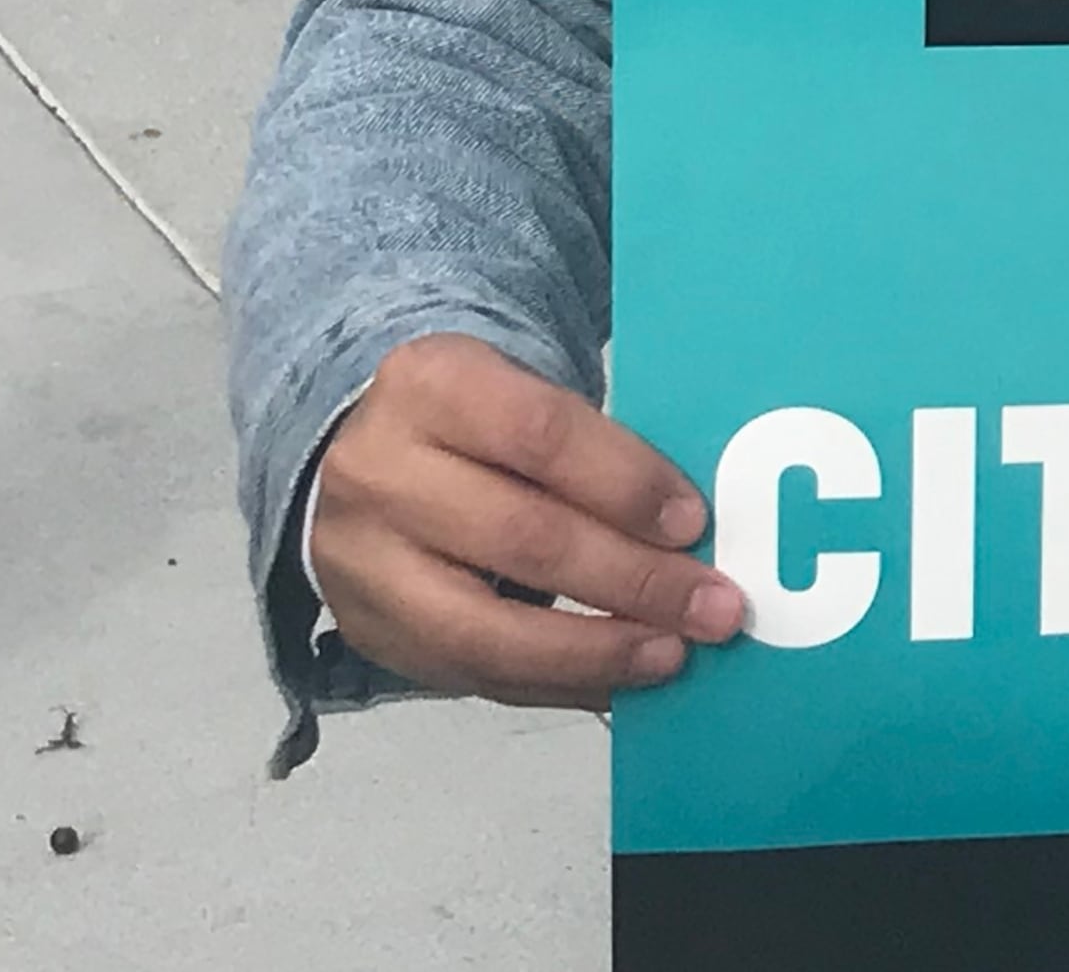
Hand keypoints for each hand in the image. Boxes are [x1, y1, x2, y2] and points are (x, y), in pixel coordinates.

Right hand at [306, 333, 746, 706]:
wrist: (355, 458)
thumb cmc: (474, 425)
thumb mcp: (518, 394)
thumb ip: (595, 445)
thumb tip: (696, 524)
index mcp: (433, 385)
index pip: (541, 434)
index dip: (625, 483)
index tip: (694, 522)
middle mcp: (382, 472)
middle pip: (522, 537)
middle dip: (632, 580)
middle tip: (712, 606)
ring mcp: (363, 562)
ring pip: (485, 628)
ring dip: (594, 650)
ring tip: (672, 654)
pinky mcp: (369, 631)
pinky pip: (471, 674)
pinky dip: (555, 683)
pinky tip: (618, 678)